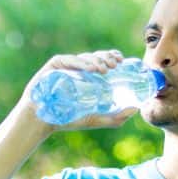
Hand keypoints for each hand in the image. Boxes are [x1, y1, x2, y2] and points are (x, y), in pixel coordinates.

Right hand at [20, 49, 138, 131]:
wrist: (42, 121)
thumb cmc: (67, 119)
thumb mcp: (95, 119)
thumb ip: (115, 118)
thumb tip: (136, 109)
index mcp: (87, 76)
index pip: (103, 61)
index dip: (113, 57)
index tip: (122, 61)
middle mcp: (77, 68)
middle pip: (96, 56)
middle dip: (107, 58)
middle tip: (115, 65)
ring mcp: (65, 66)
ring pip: (85, 57)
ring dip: (97, 60)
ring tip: (105, 69)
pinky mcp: (54, 65)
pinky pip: (69, 60)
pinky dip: (82, 63)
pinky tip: (92, 69)